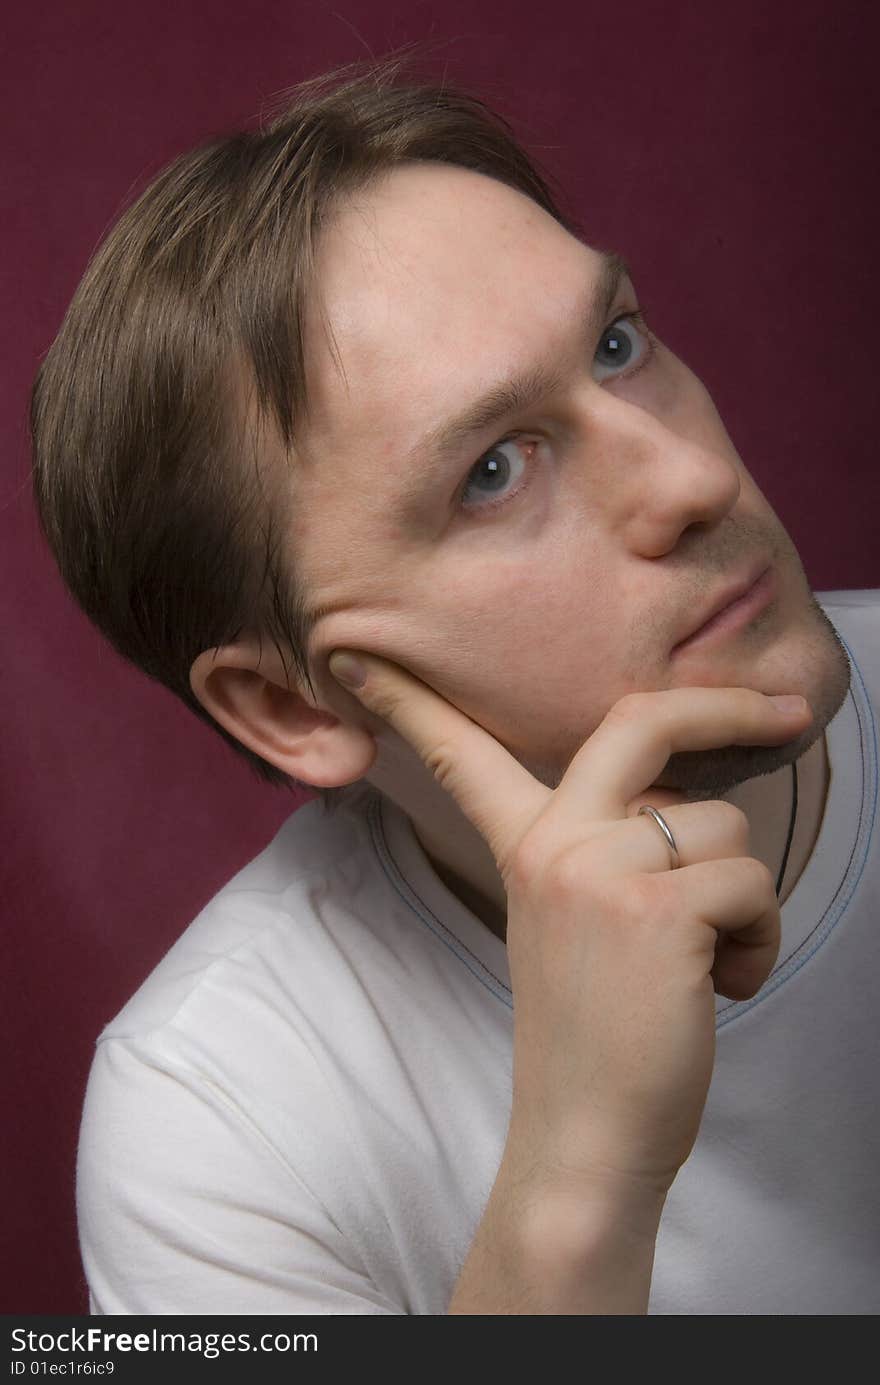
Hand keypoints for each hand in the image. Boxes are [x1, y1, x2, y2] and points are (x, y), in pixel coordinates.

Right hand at [328, 652, 810, 1199]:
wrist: (586, 1140)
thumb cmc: (596, 1035)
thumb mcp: (572, 924)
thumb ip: (605, 852)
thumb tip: (681, 805)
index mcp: (525, 846)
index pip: (461, 754)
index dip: (413, 700)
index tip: (358, 655)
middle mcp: (555, 842)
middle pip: (642, 719)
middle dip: (724, 704)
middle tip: (783, 712)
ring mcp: (601, 870)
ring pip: (728, 828)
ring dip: (743, 900)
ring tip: (702, 963)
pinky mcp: (659, 909)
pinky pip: (753, 885)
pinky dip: (759, 940)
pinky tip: (720, 987)